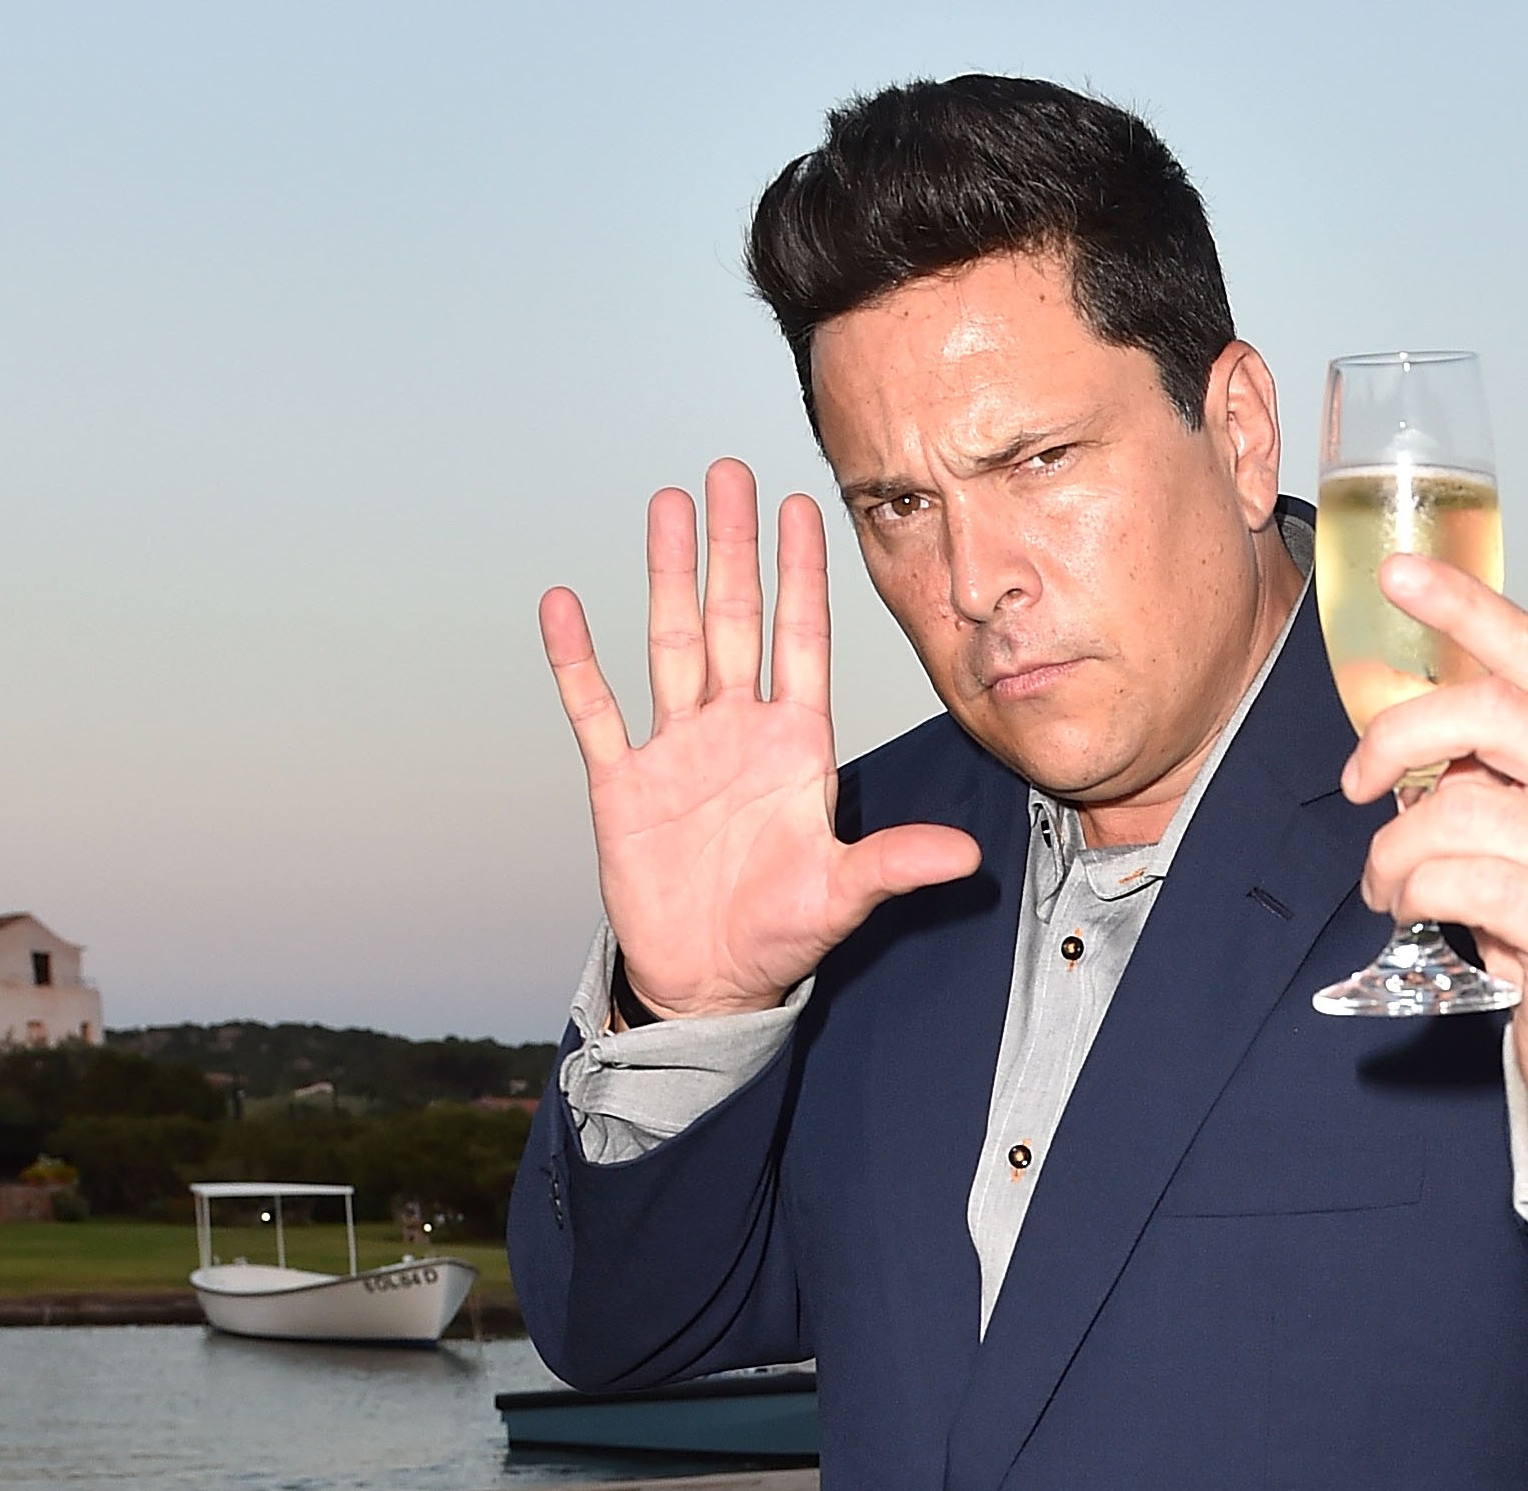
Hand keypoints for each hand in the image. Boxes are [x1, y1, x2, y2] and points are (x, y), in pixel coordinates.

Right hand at [539, 460, 980, 1020]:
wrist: (707, 982)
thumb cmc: (779, 936)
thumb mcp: (842, 898)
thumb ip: (894, 865)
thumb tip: (964, 859)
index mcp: (794, 749)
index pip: (801, 642)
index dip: (801, 575)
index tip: (804, 505)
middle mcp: (735, 733)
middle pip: (735, 621)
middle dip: (734, 547)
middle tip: (729, 472)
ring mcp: (676, 750)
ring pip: (671, 642)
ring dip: (668, 576)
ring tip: (666, 505)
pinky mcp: (622, 782)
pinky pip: (595, 710)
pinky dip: (578, 662)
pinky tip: (563, 605)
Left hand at [1340, 560, 1527, 1152]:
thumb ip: (1493, 767)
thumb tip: (1407, 726)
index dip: (1464, 605)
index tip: (1397, 575)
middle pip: (1490, 713)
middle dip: (1399, 737)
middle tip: (1356, 781)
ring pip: (1462, 810)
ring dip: (1394, 846)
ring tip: (1384, 879)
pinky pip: (1466, 885)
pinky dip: (1413, 892)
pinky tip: (1406, 907)